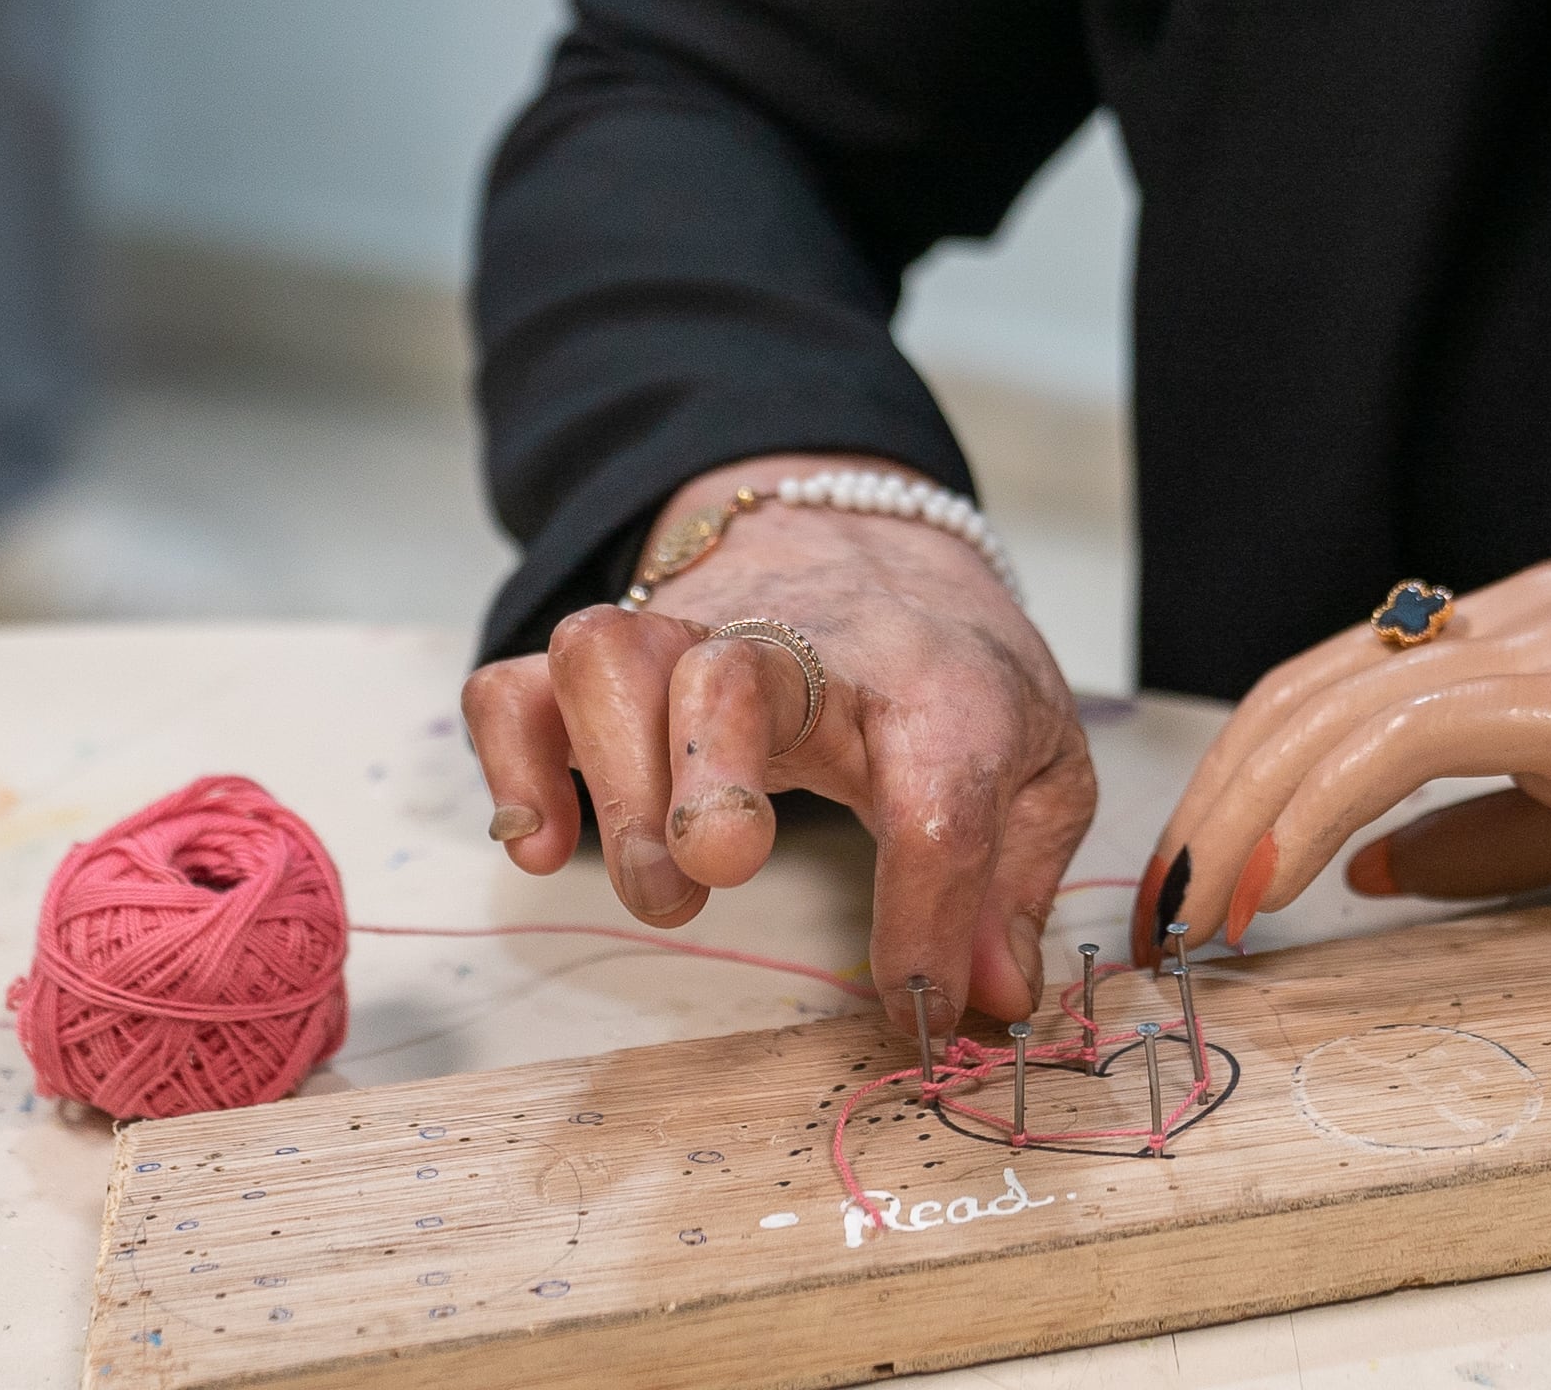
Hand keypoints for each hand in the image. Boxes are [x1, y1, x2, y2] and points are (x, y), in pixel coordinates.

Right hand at [461, 457, 1097, 1026]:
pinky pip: (517, 685)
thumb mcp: (1039, 761)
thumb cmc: (946, 669)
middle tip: (722, 868)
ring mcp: (688, 643)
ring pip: (607, 656)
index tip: (921, 1012)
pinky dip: (511, 765)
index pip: (941, 799)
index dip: (928, 925)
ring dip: (613, 779)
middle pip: (732, 676)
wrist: (866, 538)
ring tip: (665, 888)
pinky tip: (545, 843)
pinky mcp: (609, 659)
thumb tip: (989, 995)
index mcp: (937, 690)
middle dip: (709, 775)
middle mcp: (800, 652)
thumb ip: (1017, 881)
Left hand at [1137, 560, 1550, 960]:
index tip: (1207, 882)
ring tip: (1196, 909)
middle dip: (1218, 796)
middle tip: (1163, 906)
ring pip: (1339, 696)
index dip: (1257, 778)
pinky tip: (1279, 881)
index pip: (1354, 685)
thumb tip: (1377, 870)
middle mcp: (1544, 613)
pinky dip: (1317, 803)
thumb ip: (1514, 830)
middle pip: (1317, 683)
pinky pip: (1413, 732)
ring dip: (1241, 808)